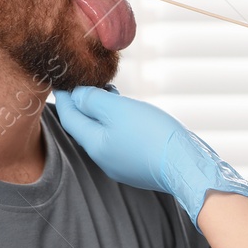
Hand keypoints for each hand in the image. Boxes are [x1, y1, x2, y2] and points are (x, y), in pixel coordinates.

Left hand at [53, 86, 247, 226]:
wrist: (187, 165)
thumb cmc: (153, 135)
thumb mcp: (119, 109)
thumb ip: (93, 100)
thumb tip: (76, 95)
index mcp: (95, 145)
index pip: (69, 118)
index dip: (65, 98)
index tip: (61, 81)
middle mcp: (104, 158)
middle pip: (86, 128)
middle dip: (83, 106)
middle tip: (85, 84)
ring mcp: (122, 165)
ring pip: (104, 134)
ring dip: (103, 114)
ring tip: (111, 94)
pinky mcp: (138, 166)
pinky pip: (121, 141)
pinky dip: (119, 125)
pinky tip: (131, 115)